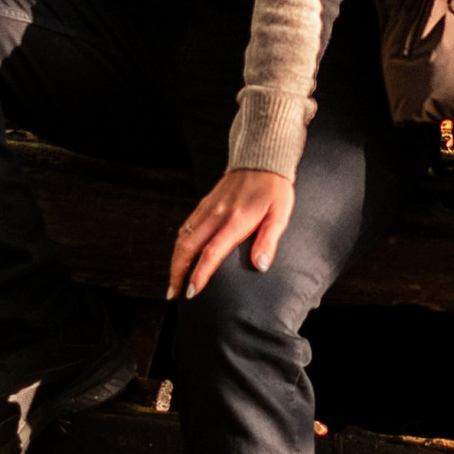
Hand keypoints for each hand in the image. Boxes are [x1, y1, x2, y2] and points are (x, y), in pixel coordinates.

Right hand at [168, 168, 295, 296]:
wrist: (262, 159)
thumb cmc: (274, 189)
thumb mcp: (280, 214)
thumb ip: (268, 240)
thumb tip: (261, 265)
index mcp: (235, 220)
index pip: (211, 252)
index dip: (199, 274)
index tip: (192, 292)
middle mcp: (216, 215)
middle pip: (187, 247)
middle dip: (177, 272)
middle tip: (174, 294)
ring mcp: (207, 208)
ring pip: (182, 237)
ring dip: (174, 260)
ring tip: (173, 281)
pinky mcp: (204, 204)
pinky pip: (186, 226)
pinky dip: (179, 245)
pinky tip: (180, 257)